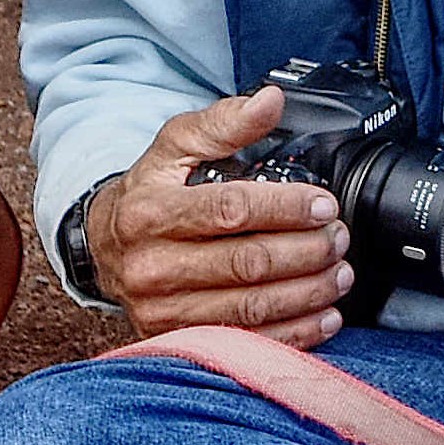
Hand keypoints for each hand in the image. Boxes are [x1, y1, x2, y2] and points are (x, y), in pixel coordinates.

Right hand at [87, 87, 351, 344]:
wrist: (105, 247)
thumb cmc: (148, 193)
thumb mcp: (174, 146)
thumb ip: (223, 123)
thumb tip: (270, 101)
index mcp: (150, 212)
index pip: (230, 210)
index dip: (285, 207)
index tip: (323, 204)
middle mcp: (151, 266)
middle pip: (246, 264)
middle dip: (306, 251)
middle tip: (338, 238)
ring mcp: (162, 309)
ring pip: (251, 308)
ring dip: (307, 293)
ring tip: (339, 273)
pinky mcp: (176, 340)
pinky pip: (246, 343)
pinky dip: (295, 333)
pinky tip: (324, 316)